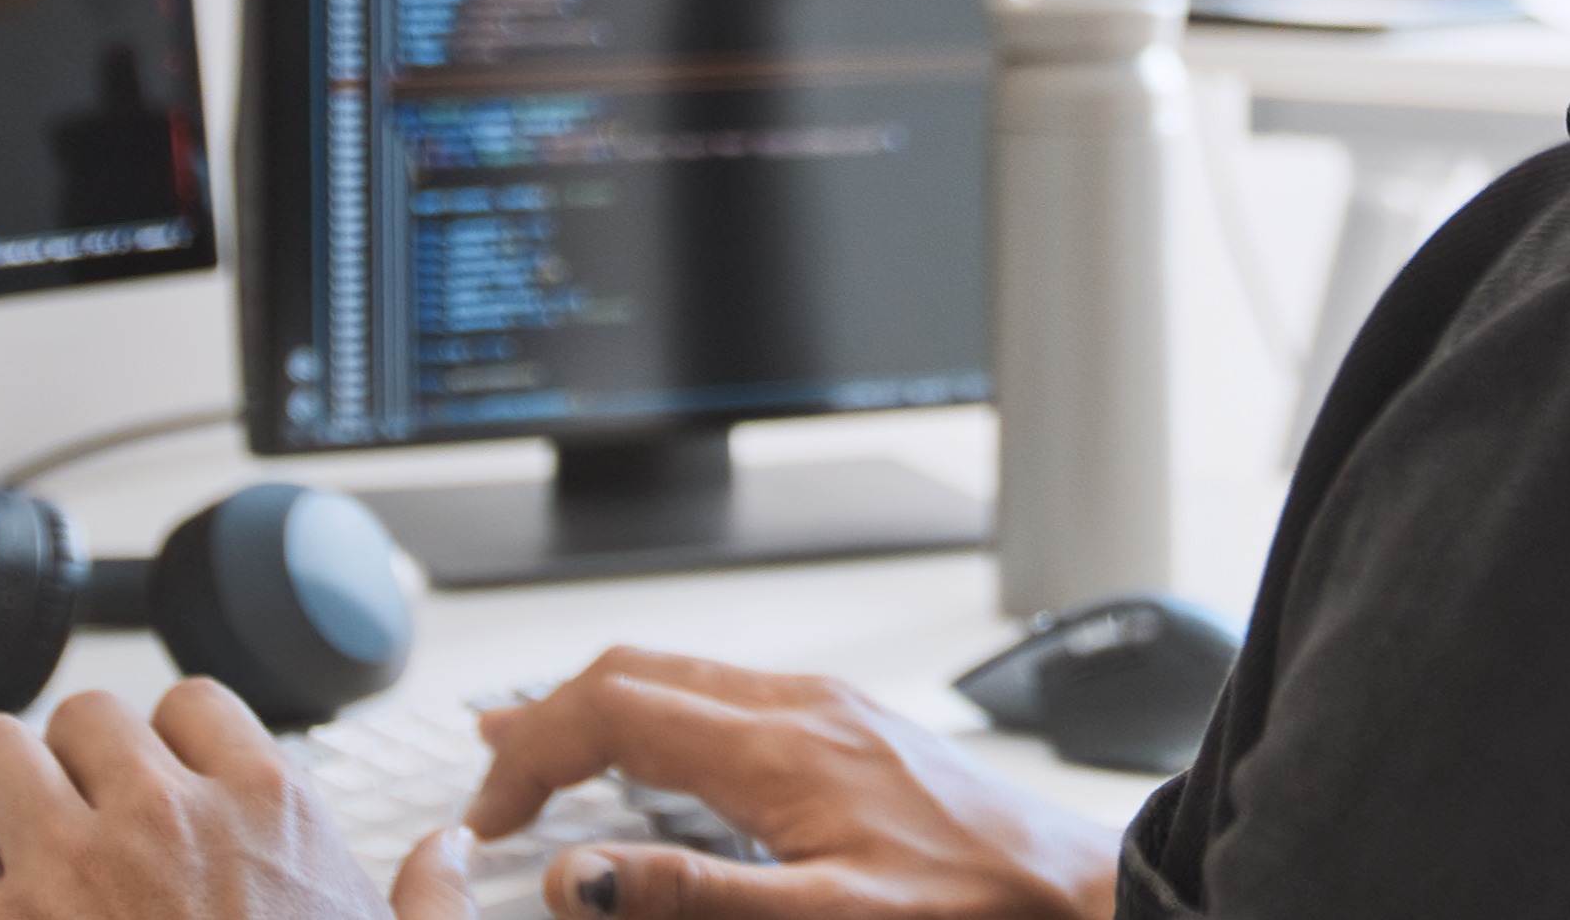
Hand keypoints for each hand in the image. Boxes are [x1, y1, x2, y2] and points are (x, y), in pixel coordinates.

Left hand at [0, 678, 472, 919]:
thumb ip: (428, 902)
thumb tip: (450, 854)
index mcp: (266, 809)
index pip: (190, 705)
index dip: (162, 749)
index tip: (151, 789)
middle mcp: (164, 814)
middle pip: (82, 718)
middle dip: (66, 771)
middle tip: (63, 828)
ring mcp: (70, 865)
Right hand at [464, 650, 1122, 919]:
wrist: (1080, 894)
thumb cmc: (973, 910)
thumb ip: (694, 901)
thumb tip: (581, 881)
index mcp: (782, 749)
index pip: (614, 710)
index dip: (531, 754)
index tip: (490, 819)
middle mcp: (802, 708)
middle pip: (635, 672)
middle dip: (546, 719)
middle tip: (491, 785)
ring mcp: (829, 709)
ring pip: (680, 674)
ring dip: (598, 709)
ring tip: (538, 753)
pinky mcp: (852, 725)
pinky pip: (724, 694)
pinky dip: (658, 714)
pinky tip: (653, 752)